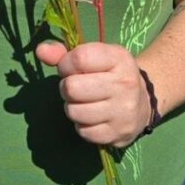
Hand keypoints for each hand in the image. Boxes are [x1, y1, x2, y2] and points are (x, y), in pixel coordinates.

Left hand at [35, 40, 151, 147]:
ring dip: (72, 107)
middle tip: (76, 87)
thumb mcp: (94, 56)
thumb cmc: (110, 74)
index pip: (78, 59)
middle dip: (67, 87)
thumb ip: (64, 53)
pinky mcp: (118, 134)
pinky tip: (91, 116)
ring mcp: (123, 112)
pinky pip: (83, 131)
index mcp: (119, 58)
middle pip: (72, 88)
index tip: (70, 68)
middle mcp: (125, 84)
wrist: (143, 102)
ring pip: (74, 111)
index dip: (65, 64)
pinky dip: (81, 124)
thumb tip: (41, 50)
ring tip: (83, 102)